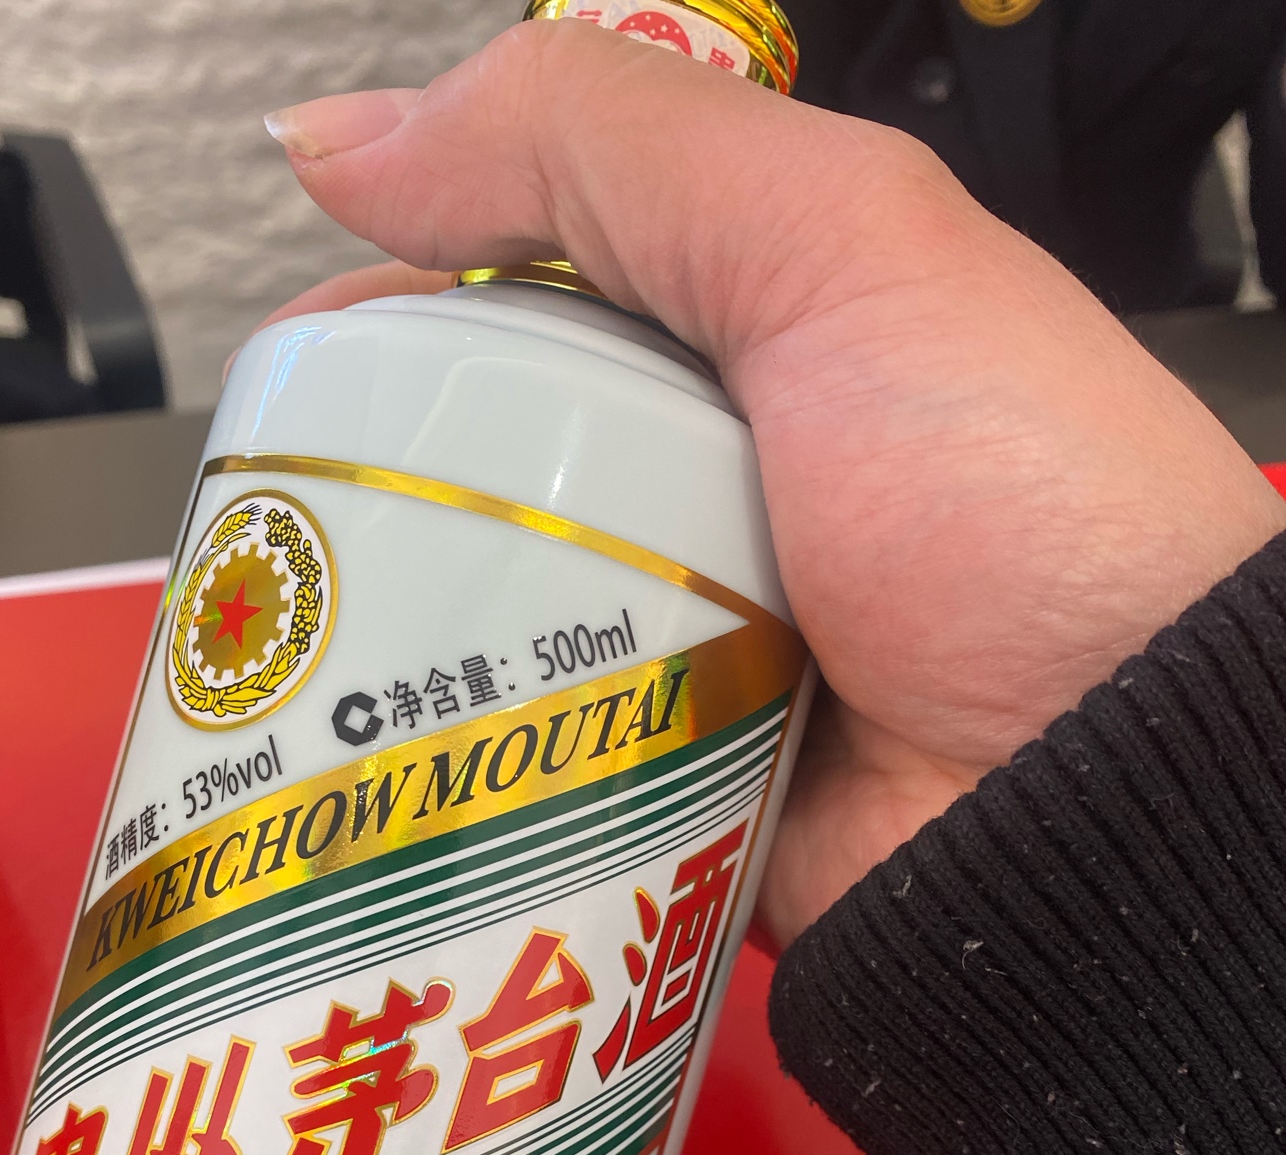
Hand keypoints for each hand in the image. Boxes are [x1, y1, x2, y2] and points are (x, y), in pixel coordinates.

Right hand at [263, 23, 1285, 944]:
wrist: (1102, 796)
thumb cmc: (1027, 511)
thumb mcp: (835, 247)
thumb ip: (600, 146)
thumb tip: (345, 130)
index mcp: (739, 348)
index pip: (513, 304)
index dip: (387, 325)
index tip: (292, 380)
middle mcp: (703, 496)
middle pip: (473, 481)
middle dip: (362, 510)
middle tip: (280, 554)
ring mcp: (682, 652)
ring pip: (479, 640)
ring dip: (386, 659)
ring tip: (295, 683)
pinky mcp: (665, 793)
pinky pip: (525, 774)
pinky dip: (455, 777)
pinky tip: (377, 784)